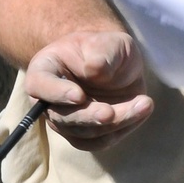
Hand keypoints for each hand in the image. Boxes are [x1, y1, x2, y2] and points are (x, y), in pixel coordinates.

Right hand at [24, 30, 153, 151]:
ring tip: (144, 105)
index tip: (79, 96)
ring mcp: (66, 120)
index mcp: (45, 69)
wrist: (115, 61)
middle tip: (111, 113)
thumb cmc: (105, 47)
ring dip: (113, 124)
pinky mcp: (86, 133)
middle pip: (63, 117)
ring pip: (84, 133)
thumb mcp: (108, 41)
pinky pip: (99, 141)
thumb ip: (101, 53)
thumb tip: (94, 70)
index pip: (39, 85)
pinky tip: (141, 112)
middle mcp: (49, 100)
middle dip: (90, 116)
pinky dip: (121, 130)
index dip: (56, 93)